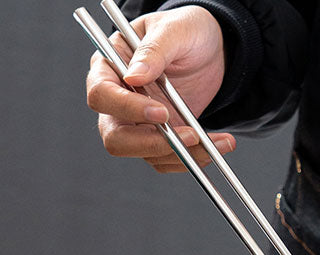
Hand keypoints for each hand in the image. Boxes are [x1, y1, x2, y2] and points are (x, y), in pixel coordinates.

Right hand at [85, 6, 235, 171]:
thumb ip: (154, 50)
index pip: (102, 95)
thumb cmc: (188, 31)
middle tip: (188, 137)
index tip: (161, 112)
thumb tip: (134, 75)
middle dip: (151, 144)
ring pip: (147, 155)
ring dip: (183, 154)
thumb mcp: (175, 30)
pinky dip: (195, 158)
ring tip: (216, 142)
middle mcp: (118, 101)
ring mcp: (139, 124)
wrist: (213, 50)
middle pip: (116, 138)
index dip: (127, 108)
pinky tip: (217, 145)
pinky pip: (170, 159)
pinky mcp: (162, 138)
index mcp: (109, 67)